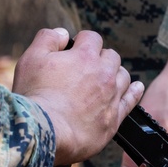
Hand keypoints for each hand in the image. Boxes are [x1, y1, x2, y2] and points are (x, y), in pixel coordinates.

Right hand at [13, 29, 143, 165]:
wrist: (46, 132)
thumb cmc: (36, 96)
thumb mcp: (31, 59)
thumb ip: (48, 39)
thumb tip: (64, 34)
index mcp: (85, 56)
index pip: (92, 38)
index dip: (81, 42)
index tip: (73, 50)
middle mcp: (103, 73)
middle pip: (111, 56)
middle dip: (99, 57)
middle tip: (84, 68)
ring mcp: (111, 96)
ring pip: (123, 75)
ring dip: (114, 73)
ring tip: (103, 79)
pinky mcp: (113, 118)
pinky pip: (131, 100)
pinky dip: (134, 91)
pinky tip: (136, 87)